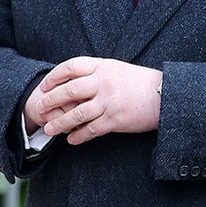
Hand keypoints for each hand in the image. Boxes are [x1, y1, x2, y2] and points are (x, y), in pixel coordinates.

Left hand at [31, 57, 162, 145]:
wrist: (165, 96)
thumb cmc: (141, 82)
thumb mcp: (118, 69)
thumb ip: (97, 73)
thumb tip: (71, 82)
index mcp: (104, 67)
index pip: (71, 67)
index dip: (54, 76)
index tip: (45, 86)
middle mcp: (104, 82)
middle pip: (68, 91)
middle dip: (50, 101)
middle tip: (39, 109)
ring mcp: (109, 101)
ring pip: (76, 114)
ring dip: (59, 123)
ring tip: (49, 129)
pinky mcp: (115, 119)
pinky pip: (90, 130)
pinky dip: (78, 136)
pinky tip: (71, 139)